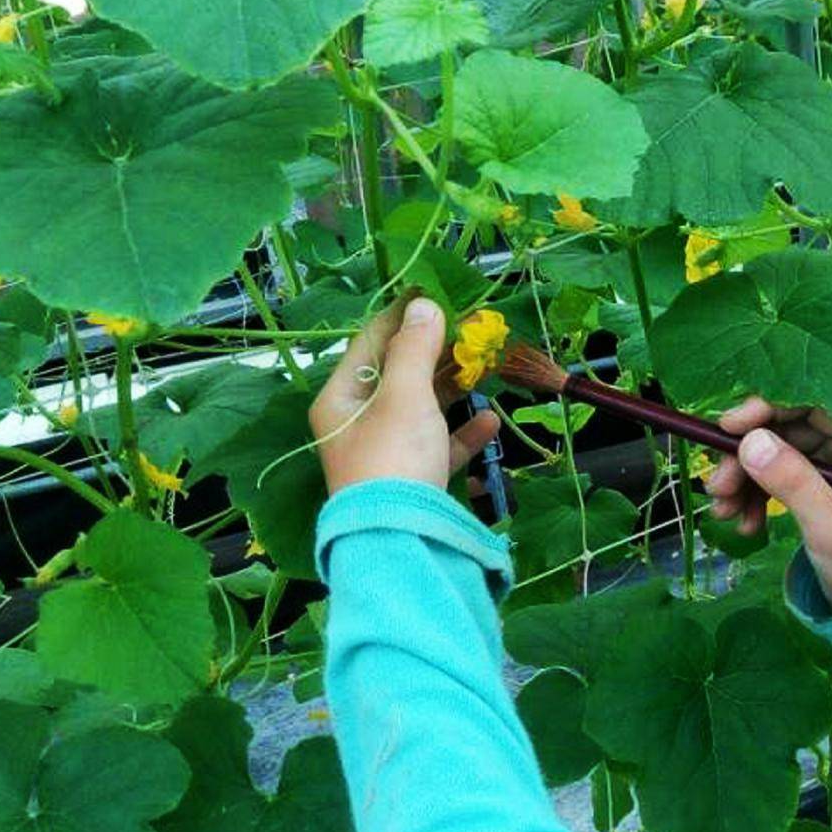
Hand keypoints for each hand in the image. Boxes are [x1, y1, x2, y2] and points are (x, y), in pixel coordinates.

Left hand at [308, 291, 501, 494]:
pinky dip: (464, 433)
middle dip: (436, 351)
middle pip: (398, 375)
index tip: (436, 292)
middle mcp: (358, 423)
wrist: (401, 539)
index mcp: (340, 399)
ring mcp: (386, 452)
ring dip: (454, 388)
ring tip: (485, 367)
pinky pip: (439, 445)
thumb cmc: (393, 457)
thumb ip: (416, 347)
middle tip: (472, 327)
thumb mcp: (404, 395)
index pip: (370, 343)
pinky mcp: (413, 478)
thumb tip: (425, 304)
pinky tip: (491, 423)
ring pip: (422, 408)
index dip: (402, 316)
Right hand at [705, 397, 831, 612]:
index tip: (728, 428)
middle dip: (745, 453)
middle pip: (785, 424)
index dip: (767, 407)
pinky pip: (772, 472)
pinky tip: (743, 521)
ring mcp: (830, 461)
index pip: (813, 402)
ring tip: (724, 510)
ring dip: (742, 476)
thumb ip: (795, 483)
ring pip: (772, 448)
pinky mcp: (813, 481)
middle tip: (717, 484)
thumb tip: (751, 442)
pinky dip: (751, 494)